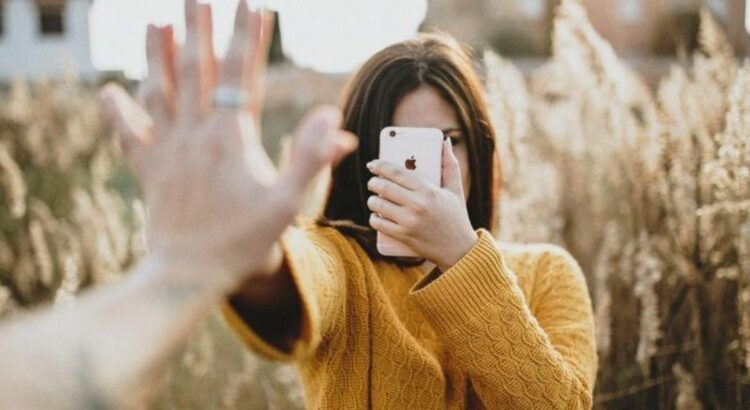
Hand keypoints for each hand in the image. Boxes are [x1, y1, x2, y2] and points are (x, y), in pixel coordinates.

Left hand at [100, 0, 355, 291]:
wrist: (189, 275)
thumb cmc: (244, 242)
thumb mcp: (289, 204)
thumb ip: (312, 160)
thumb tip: (336, 122)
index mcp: (231, 137)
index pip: (243, 74)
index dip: (249, 37)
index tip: (253, 4)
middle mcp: (195, 134)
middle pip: (196, 69)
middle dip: (199, 28)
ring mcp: (168, 150)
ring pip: (159, 91)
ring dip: (157, 54)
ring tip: (157, 22)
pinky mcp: (150, 170)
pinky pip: (129, 133)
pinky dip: (118, 110)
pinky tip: (109, 90)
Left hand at [366, 139, 477, 271]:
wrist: (459, 249)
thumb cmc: (457, 217)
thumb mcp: (456, 189)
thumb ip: (450, 164)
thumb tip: (446, 142)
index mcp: (428, 190)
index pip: (397, 172)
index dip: (380, 166)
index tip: (373, 164)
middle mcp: (417, 205)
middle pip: (384, 187)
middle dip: (373, 182)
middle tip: (373, 182)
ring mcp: (409, 221)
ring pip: (378, 204)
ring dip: (372, 200)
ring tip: (375, 199)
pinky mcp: (403, 236)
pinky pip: (378, 223)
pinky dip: (374, 218)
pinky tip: (376, 215)